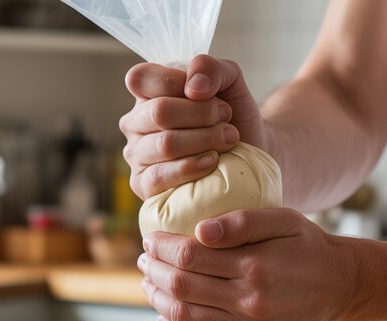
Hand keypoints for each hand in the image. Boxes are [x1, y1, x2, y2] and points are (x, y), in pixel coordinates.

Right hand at [120, 54, 265, 199]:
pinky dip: (191, 168)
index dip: (180, 83)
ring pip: (165, 144)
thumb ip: (211, 68)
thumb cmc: (232, 113)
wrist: (251, 149)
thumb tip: (194, 86)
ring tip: (228, 139)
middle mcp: (135, 122)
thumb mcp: (229, 78)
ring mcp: (137, 155)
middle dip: (202, 114)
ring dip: (205, 140)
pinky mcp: (143, 185)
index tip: (210, 92)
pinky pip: (158, 177)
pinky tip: (212, 162)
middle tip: (226, 117)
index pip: (142, 79)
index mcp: (146, 92)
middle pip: (159, 112)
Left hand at [138, 208, 362, 320]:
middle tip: (144, 262)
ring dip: (159, 302)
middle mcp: (253, 304)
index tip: (151, 241)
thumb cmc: (307, 248)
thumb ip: (241, 221)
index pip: (189, 257)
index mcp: (255, 267)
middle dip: (154, 272)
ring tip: (150, 286)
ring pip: (187, 319)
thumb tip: (199, 232)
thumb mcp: (283, 220)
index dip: (162, 248)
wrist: (342, 286)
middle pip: (182, 288)